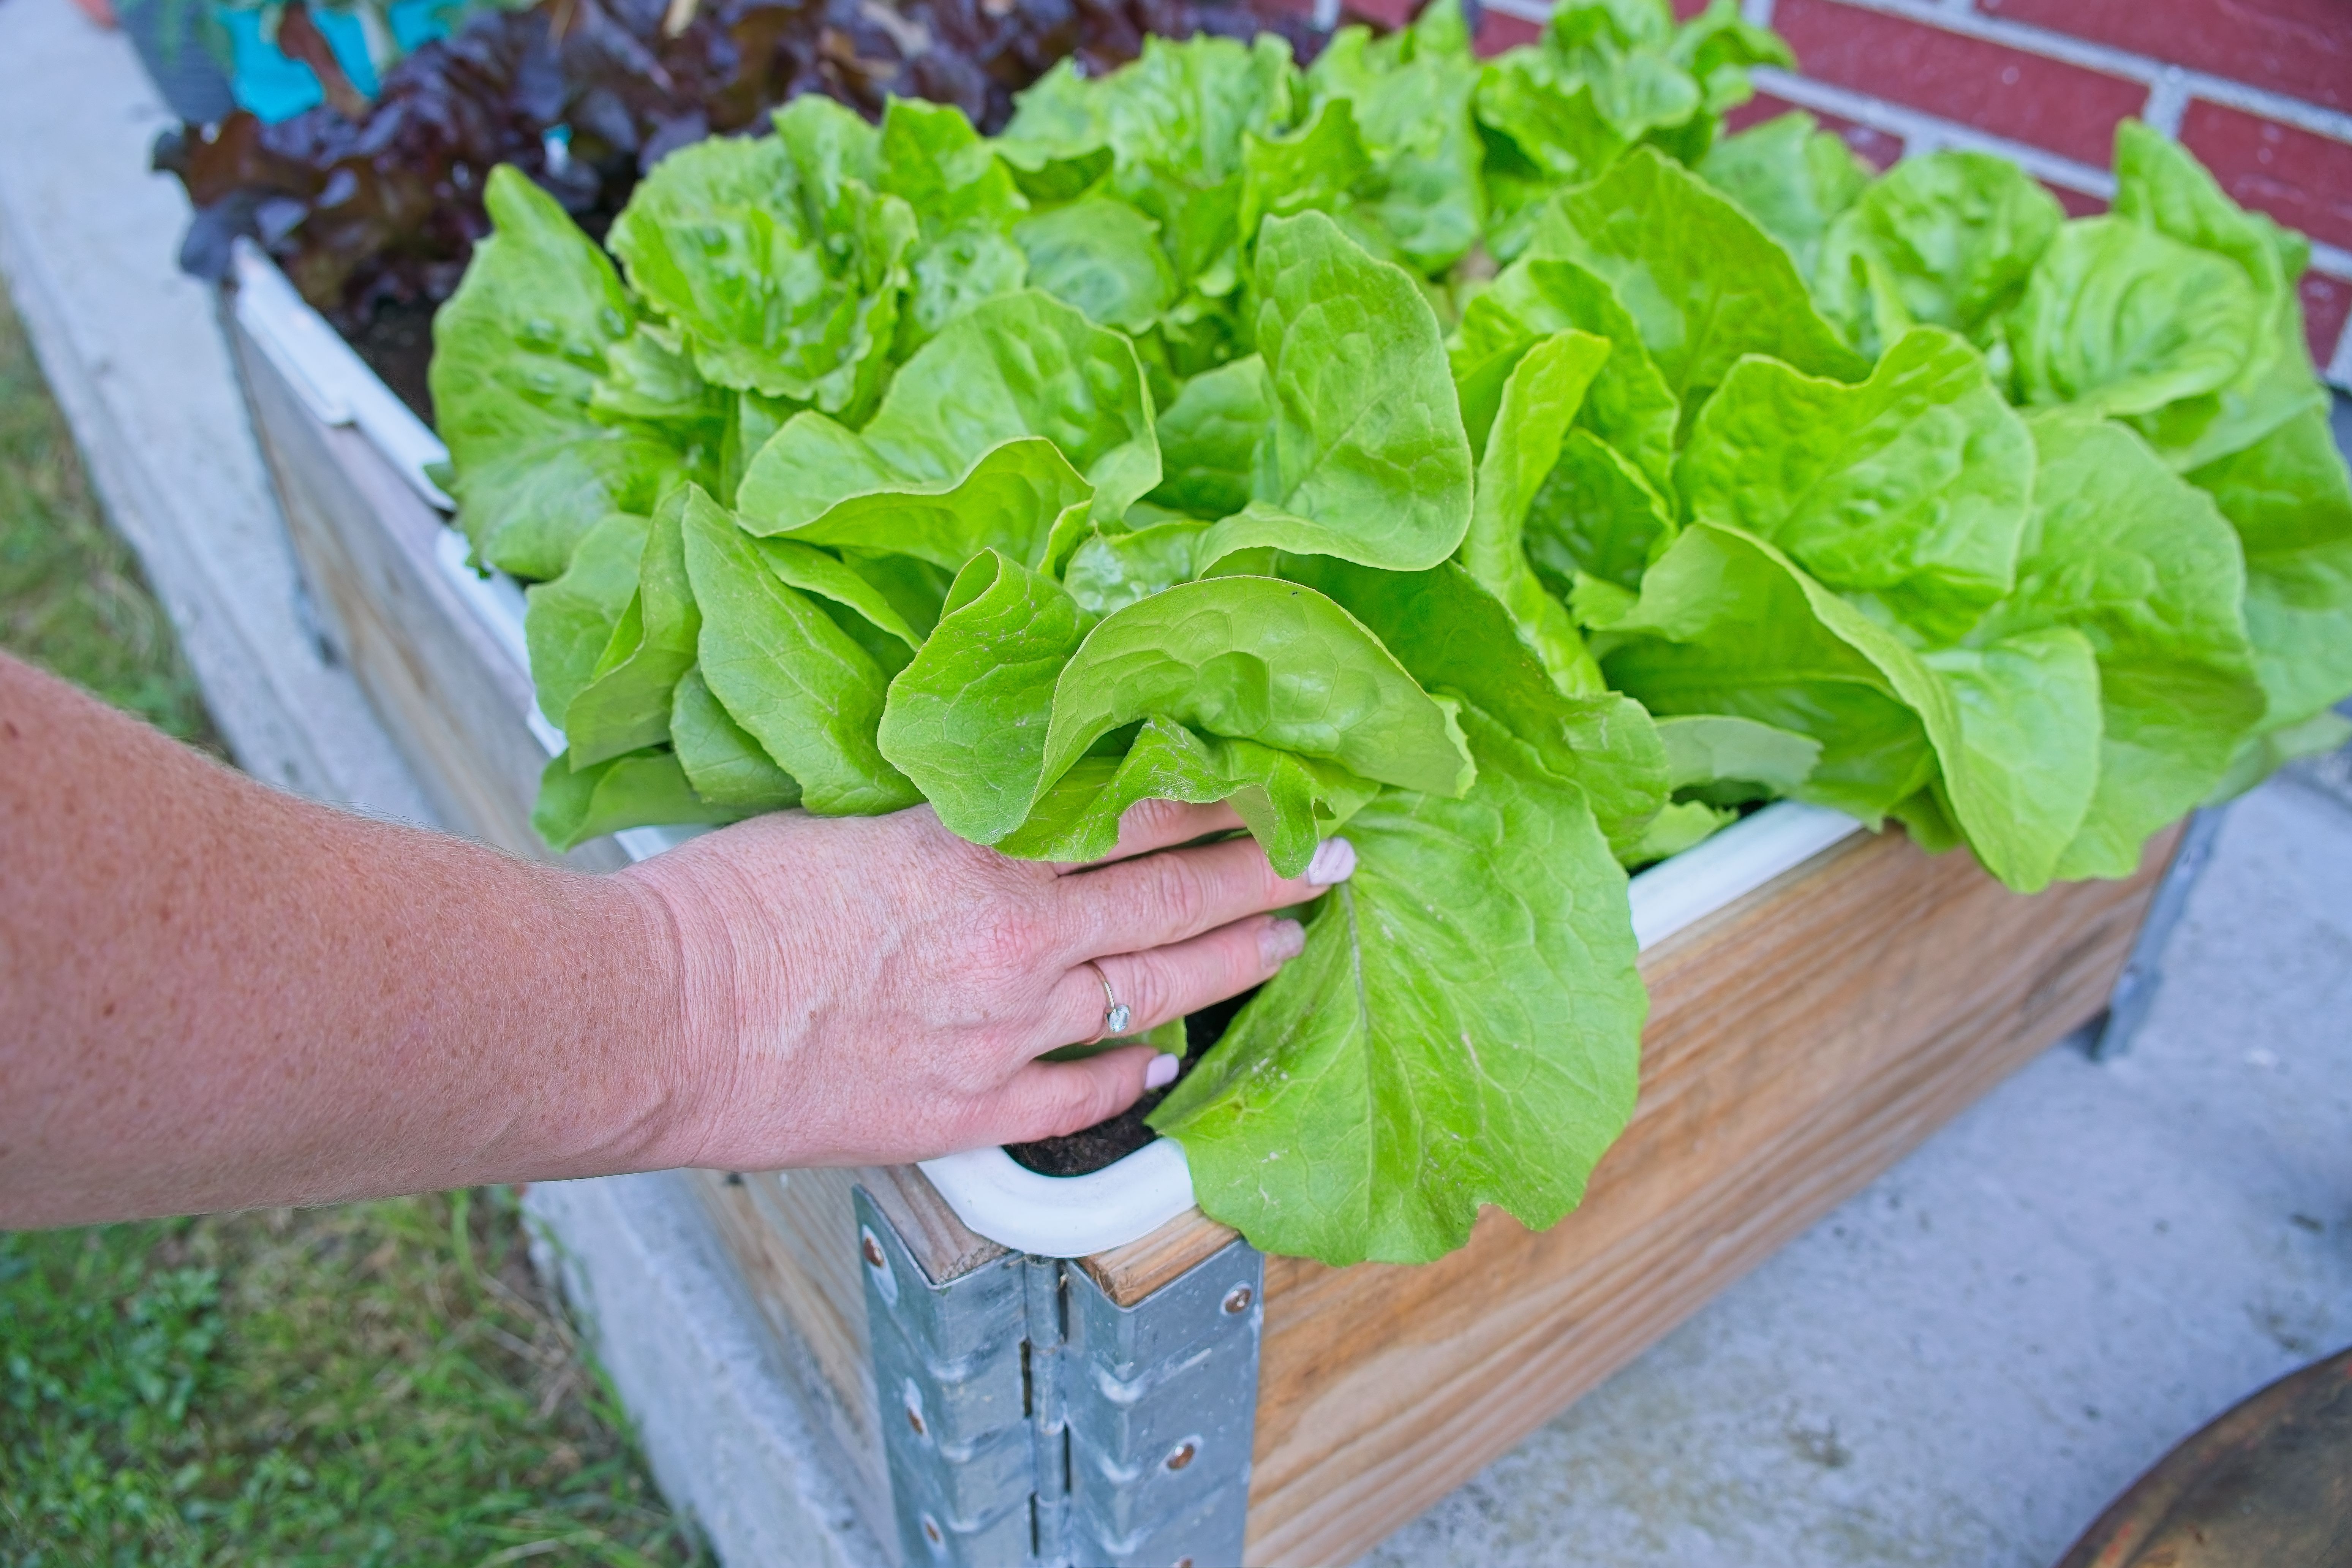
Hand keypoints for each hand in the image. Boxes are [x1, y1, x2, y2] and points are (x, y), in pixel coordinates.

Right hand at [621, 800, 1353, 1169]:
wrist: (651, 1019)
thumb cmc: (722, 907)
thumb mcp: (848, 821)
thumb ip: (944, 822)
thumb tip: (1003, 805)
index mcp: (979, 854)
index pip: (1138, 815)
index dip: (1221, 801)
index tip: (1278, 785)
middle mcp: (1013, 944)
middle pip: (1173, 904)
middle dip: (1264, 877)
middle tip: (1329, 860)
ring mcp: (998, 1036)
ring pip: (1151, 994)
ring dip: (1230, 968)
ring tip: (1288, 944)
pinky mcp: (963, 1114)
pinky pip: (1077, 1096)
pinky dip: (1130, 1073)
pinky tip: (1166, 1060)